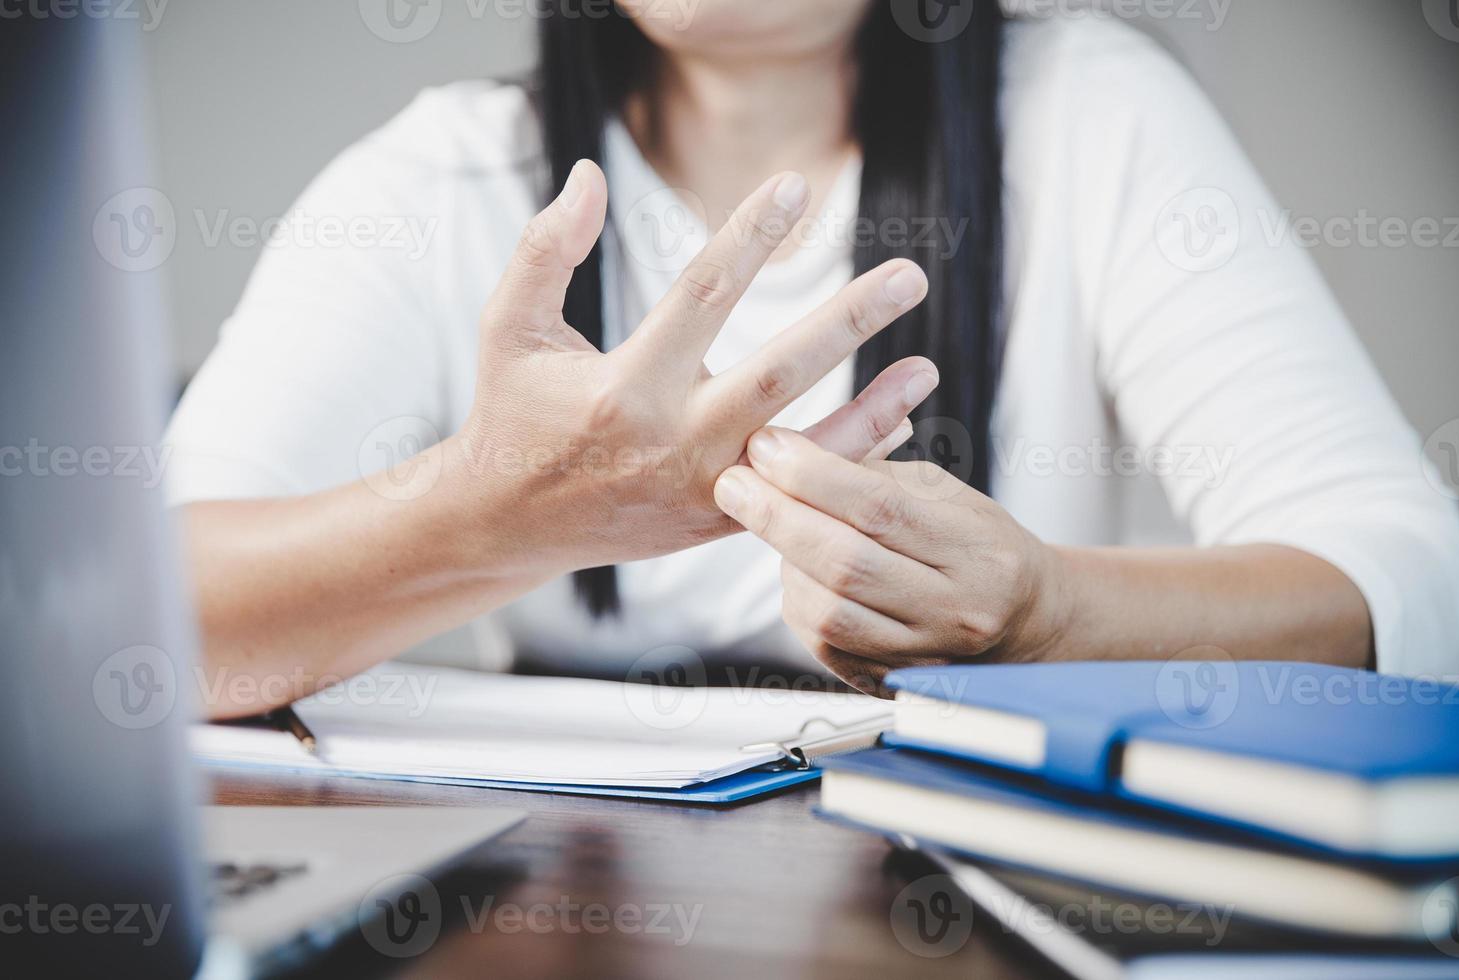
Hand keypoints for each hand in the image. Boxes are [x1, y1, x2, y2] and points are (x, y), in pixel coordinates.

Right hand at [449, 160, 937, 576]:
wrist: (511, 523)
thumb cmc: (514, 411)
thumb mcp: (510, 326)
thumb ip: (545, 249)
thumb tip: (587, 174)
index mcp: (624, 386)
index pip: (700, 295)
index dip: (749, 235)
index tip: (797, 185)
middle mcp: (672, 440)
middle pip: (777, 372)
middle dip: (848, 323)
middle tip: (911, 275)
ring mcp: (702, 488)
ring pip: (804, 449)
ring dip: (873, 407)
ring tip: (928, 365)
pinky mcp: (719, 520)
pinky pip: (798, 493)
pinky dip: (848, 459)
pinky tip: (897, 421)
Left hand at [711, 427, 1070, 693]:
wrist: (1024, 622)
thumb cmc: (977, 545)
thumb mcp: (945, 493)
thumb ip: (873, 473)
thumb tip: (791, 451)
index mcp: (974, 550)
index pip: (880, 508)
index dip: (813, 476)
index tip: (766, 447)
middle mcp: (954, 609)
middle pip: (846, 563)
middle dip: (777, 517)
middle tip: (733, 482)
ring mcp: (924, 655)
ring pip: (829, 611)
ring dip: (783, 560)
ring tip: (770, 523)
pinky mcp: (894, 682)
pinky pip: (825, 643)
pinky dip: (799, 600)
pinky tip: (795, 570)